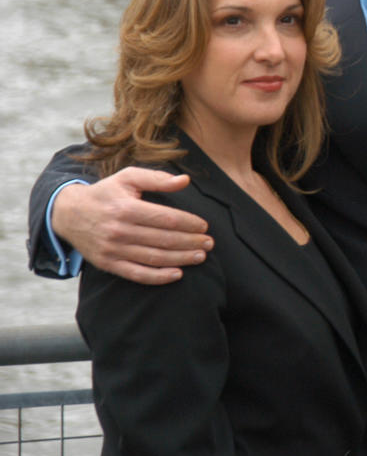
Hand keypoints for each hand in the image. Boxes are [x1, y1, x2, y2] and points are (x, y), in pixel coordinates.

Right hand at [52, 168, 210, 284]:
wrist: (68, 214)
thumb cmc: (106, 193)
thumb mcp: (128, 178)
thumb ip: (157, 178)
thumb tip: (185, 180)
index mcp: (126, 208)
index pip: (166, 219)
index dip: (189, 224)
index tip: (204, 226)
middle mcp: (119, 231)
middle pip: (164, 240)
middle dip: (191, 242)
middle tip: (209, 243)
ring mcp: (113, 250)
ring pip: (154, 258)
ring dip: (181, 259)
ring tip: (200, 256)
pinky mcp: (108, 264)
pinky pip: (137, 274)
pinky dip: (158, 277)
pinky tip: (177, 274)